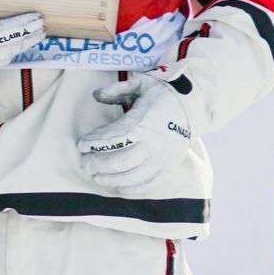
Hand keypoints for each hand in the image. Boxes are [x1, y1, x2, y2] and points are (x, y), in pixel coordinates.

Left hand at [75, 72, 197, 195]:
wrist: (193, 105)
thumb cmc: (162, 94)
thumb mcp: (141, 84)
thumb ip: (117, 89)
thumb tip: (95, 95)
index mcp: (145, 122)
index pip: (115, 136)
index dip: (95, 142)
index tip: (81, 145)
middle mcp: (154, 142)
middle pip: (121, 161)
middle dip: (99, 164)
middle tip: (85, 164)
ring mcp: (162, 157)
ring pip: (133, 176)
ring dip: (112, 180)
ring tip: (97, 178)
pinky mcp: (168, 166)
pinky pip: (149, 184)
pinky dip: (133, 190)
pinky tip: (119, 189)